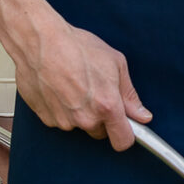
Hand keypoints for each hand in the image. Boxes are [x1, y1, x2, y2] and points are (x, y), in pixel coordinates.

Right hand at [12, 19, 151, 150]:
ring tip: (77, 85)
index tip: (126, 127)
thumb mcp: (116, 63)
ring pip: (80, 125)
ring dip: (82, 112)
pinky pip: (62, 120)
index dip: (127, 134)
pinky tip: (62, 88)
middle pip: (101, 132)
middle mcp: (85, 118)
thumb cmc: (77, 47)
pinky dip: (63, 109)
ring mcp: (64, 121)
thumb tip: (142, 115)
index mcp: (107, 106)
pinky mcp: (46, 118)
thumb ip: (130, 95)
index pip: (123, 141)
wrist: (41, 42)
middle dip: (103, 118)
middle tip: (97, 93)